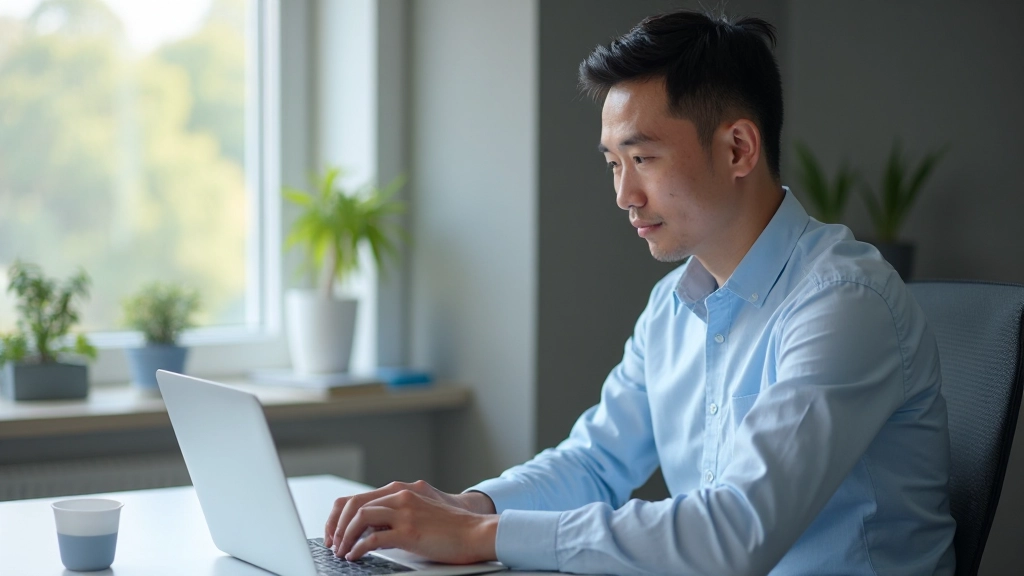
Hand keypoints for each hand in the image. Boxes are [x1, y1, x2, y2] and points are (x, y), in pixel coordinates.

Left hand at [324, 480, 494, 548]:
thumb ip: (397, 515)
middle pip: (354, 505)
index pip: (358, 498)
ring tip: (341, 551)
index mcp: (402, 491)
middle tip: (332, 544)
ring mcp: (405, 512)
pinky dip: (358, 548)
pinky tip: (355, 556)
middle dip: (337, 526)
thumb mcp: (420, 512)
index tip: (334, 532)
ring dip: (345, 537)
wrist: (476, 532)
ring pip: (360, 518)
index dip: (340, 516)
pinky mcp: (409, 531)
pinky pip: (373, 538)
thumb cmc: (451, 528)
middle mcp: (400, 496)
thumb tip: (371, 531)